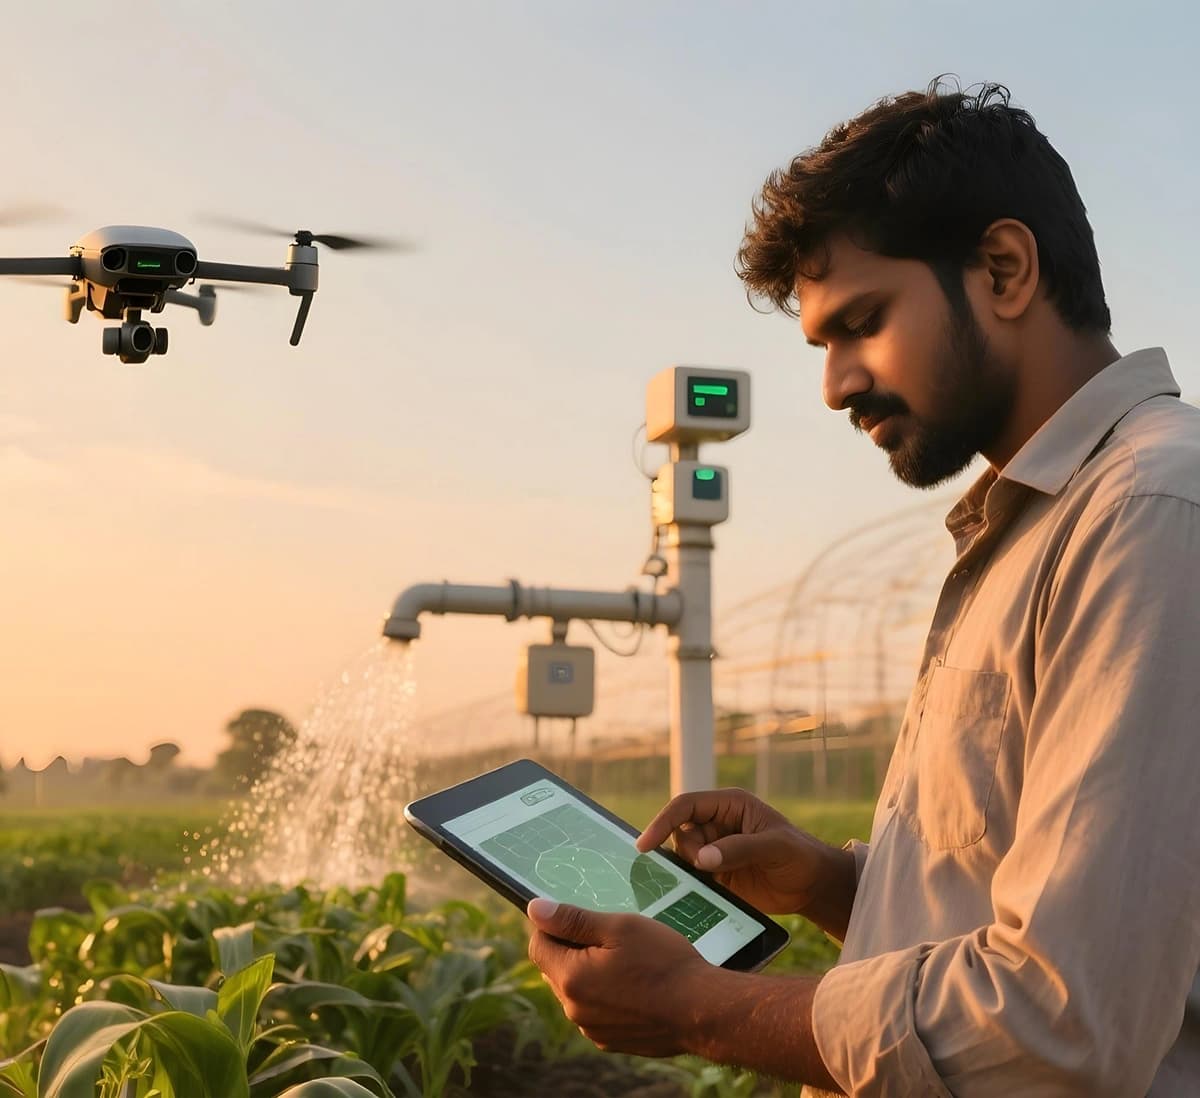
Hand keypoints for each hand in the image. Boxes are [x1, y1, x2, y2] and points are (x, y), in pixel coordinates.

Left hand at [526, 898, 711, 1055]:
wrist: (702, 1009)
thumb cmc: (663, 962)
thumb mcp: (619, 928)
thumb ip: (573, 919)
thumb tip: (534, 909)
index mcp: (571, 978)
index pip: (538, 945)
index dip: (553, 925)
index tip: (578, 916)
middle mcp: (574, 1009)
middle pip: (555, 968)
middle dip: (572, 948)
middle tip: (608, 936)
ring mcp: (592, 1028)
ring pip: (575, 990)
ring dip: (589, 972)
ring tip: (626, 960)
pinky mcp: (610, 1040)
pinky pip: (594, 1010)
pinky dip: (604, 994)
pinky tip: (633, 984)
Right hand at [636, 788, 838, 917]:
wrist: (813, 886)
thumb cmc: (800, 857)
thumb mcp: (774, 848)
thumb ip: (739, 849)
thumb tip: (701, 858)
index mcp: (729, 805)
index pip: (686, 806)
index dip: (663, 822)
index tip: (645, 844)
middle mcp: (718, 823)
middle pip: (680, 832)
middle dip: (685, 851)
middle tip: (706, 869)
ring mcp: (715, 848)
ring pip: (682, 854)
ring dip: (687, 869)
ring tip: (711, 881)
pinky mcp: (716, 872)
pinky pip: (691, 875)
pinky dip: (689, 883)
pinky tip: (698, 893)